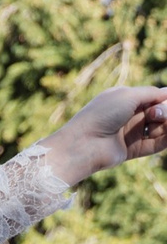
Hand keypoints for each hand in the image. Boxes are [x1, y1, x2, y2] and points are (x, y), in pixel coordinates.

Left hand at [44, 84, 166, 185]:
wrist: (85, 143)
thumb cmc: (102, 115)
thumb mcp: (127, 96)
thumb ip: (150, 93)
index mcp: (124, 99)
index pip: (153, 96)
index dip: (163, 98)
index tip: (166, 99)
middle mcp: (129, 115)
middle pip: (159, 112)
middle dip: (164, 112)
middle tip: (155, 115)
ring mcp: (131, 132)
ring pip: (160, 128)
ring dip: (165, 125)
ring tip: (156, 126)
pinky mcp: (133, 149)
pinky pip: (157, 144)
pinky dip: (166, 139)